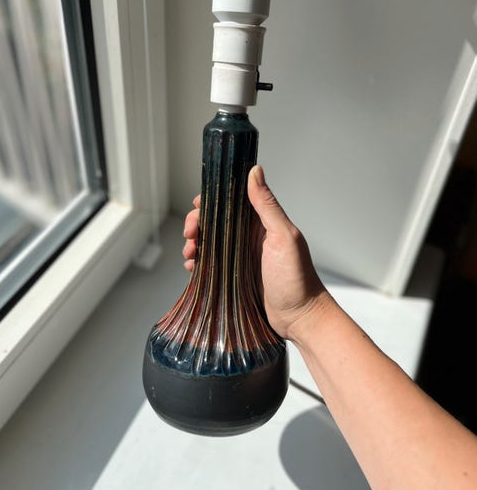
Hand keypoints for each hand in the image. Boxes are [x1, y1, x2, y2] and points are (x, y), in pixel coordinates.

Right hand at [182, 165, 328, 340]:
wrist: (299, 318)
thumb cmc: (297, 278)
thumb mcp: (284, 237)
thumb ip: (268, 205)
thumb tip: (256, 171)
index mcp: (262, 222)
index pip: (232, 200)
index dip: (212, 199)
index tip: (197, 203)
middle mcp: (249, 236)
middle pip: (215, 221)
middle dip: (197, 223)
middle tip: (190, 234)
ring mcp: (240, 256)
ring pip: (210, 242)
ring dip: (195, 243)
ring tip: (190, 253)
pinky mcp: (233, 276)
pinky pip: (211, 264)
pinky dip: (199, 262)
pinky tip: (193, 267)